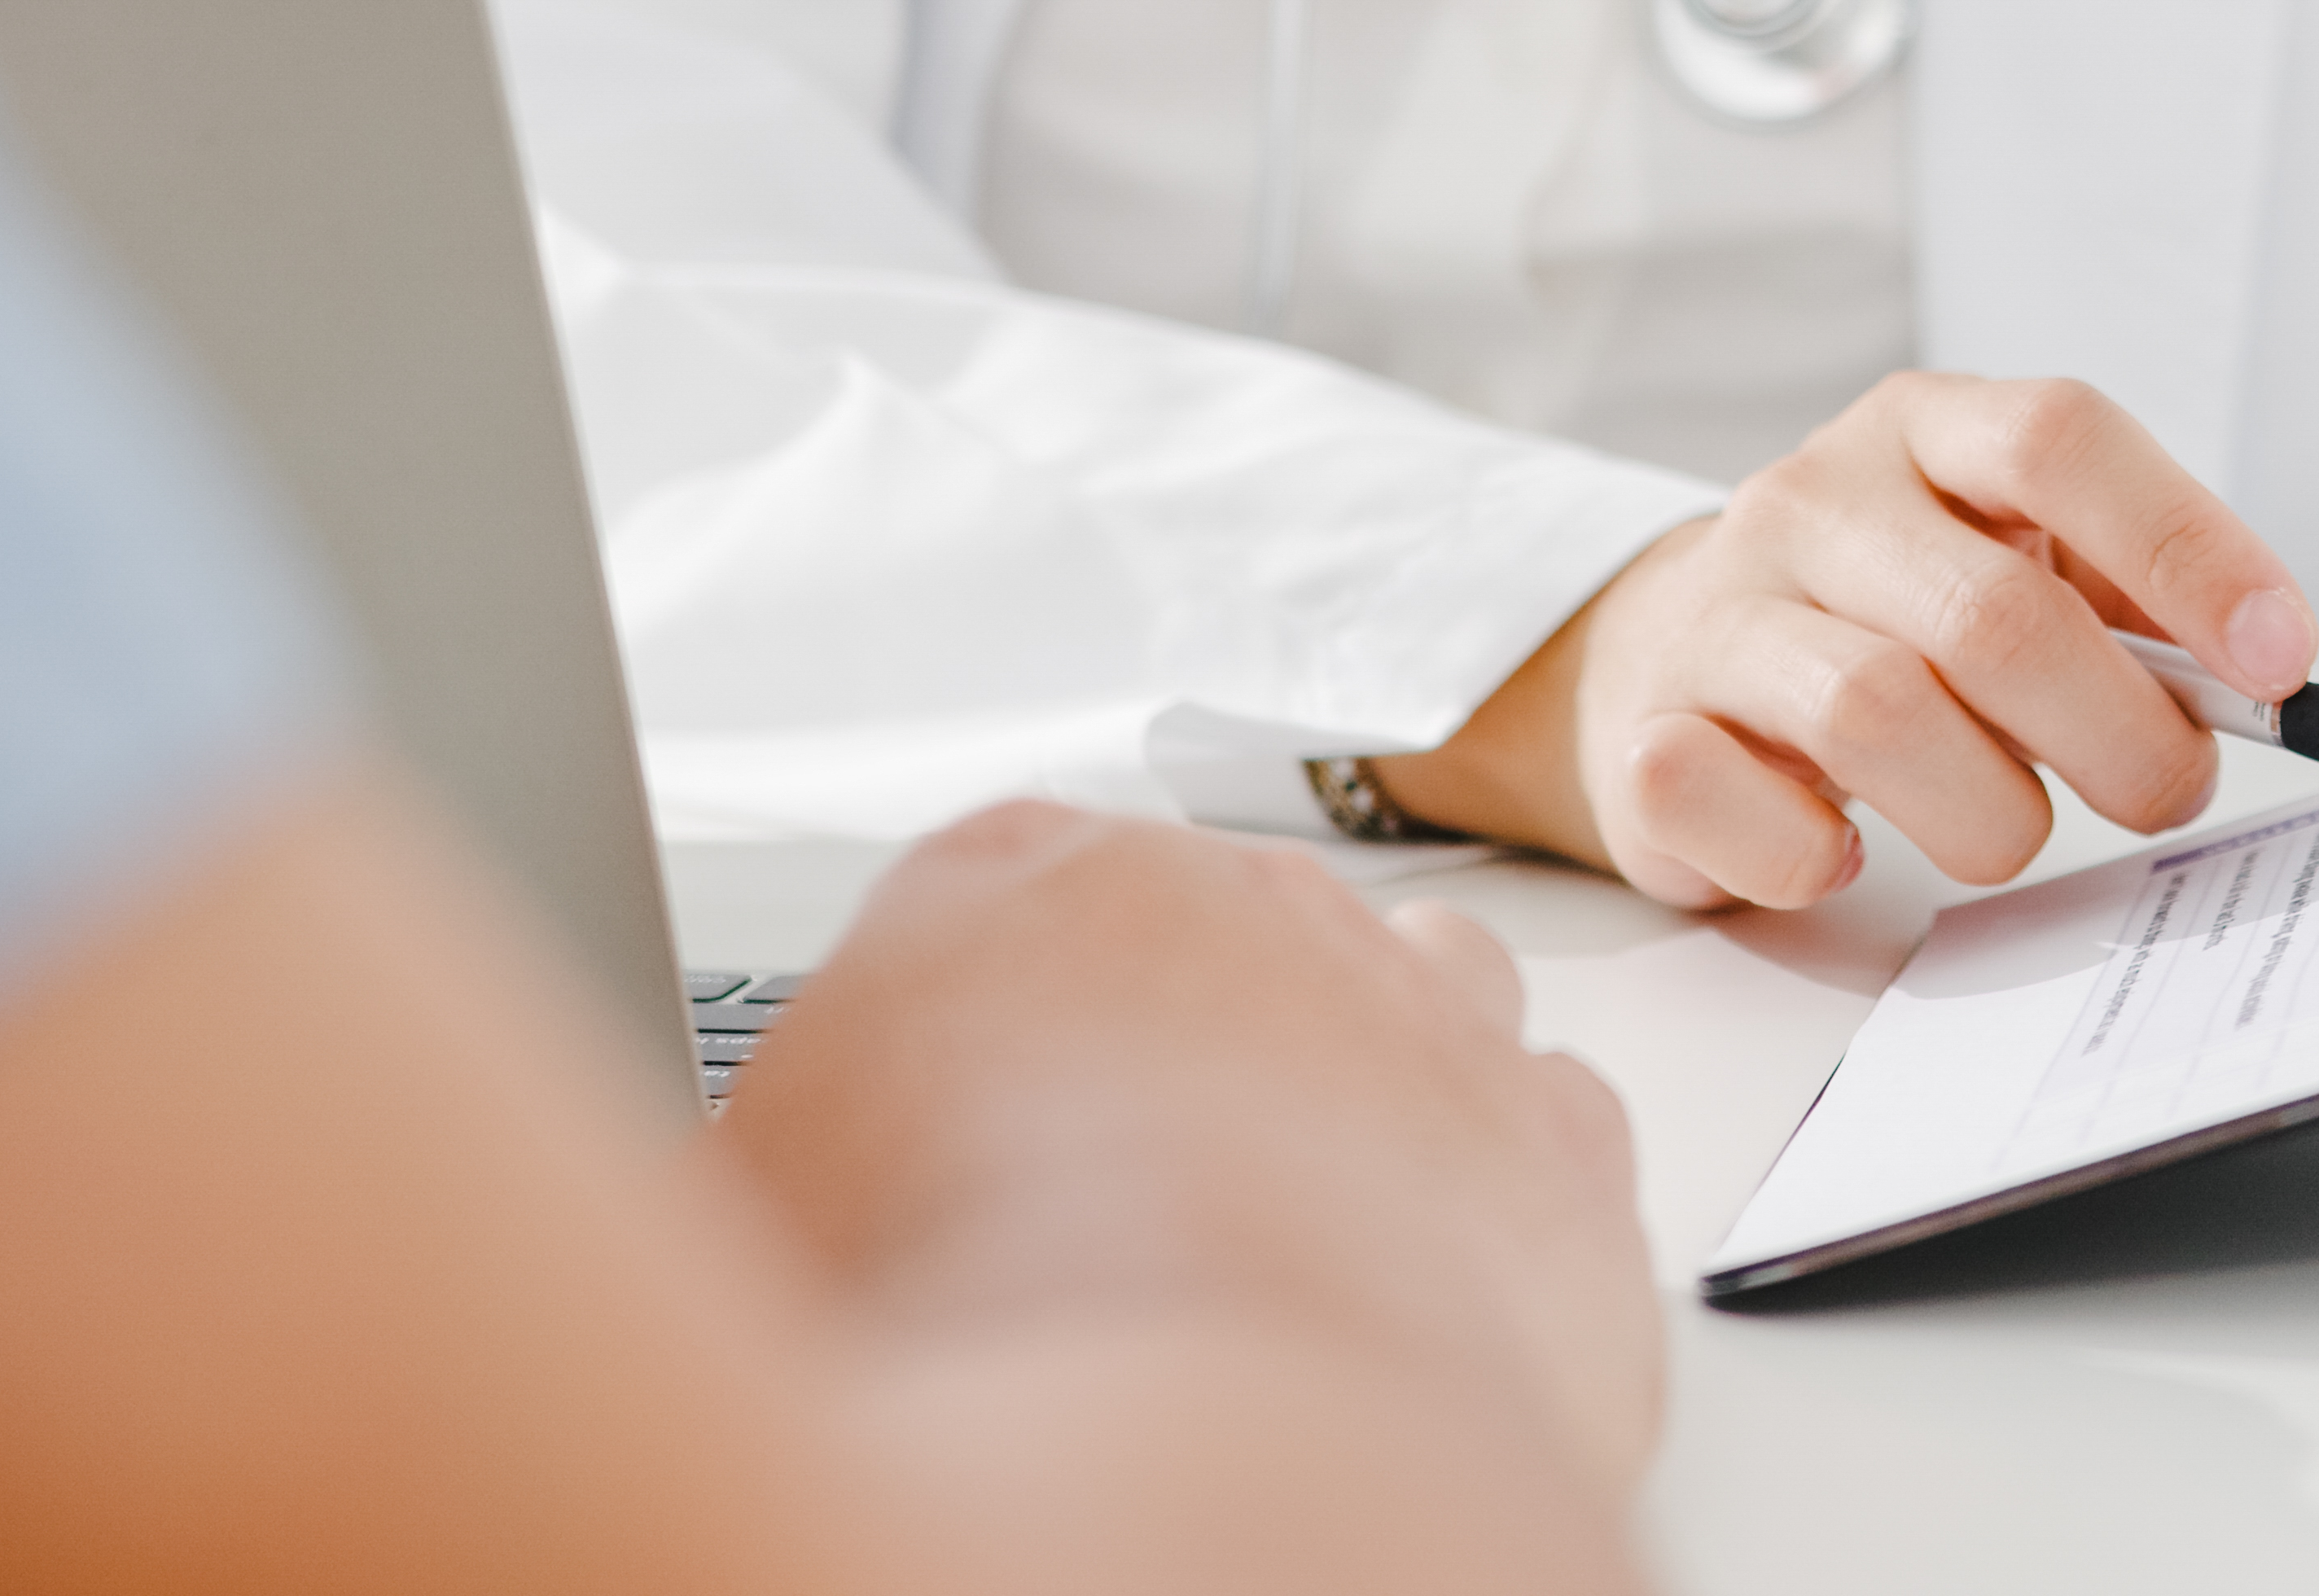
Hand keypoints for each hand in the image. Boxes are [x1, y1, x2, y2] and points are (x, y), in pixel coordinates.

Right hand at [712, 802, 1661, 1502]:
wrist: (1193, 1445)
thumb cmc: (957, 1326)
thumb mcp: (758, 1207)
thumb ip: (805, 1145)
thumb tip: (791, 1190)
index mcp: (1010, 874)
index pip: (990, 898)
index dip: (981, 1034)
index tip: (966, 1135)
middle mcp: (1239, 899)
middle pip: (1208, 946)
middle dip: (1180, 1057)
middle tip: (1117, 1228)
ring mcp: (1421, 1002)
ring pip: (1404, 994)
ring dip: (1360, 1088)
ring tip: (1287, 1251)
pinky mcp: (1560, 1138)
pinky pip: (1535, 1134)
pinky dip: (1490, 1208)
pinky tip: (1418, 1299)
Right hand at [1378, 373, 2317, 908]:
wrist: (1669, 654)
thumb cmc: (1887, 617)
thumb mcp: (2011, 557)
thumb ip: (2129, 603)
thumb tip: (2261, 676)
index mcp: (1923, 430)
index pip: (2060, 440)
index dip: (2188, 550)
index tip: (2278, 660)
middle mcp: (1813, 500)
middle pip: (1994, 613)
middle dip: (2118, 734)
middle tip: (2162, 790)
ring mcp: (1719, 613)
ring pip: (1878, 717)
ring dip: (1988, 812)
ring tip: (2008, 825)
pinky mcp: (1643, 734)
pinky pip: (1736, 805)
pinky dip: (1814, 855)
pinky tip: (1847, 849)